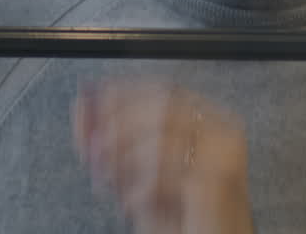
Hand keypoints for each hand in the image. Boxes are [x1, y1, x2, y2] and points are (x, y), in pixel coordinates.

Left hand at [73, 81, 254, 233]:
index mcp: (209, 120)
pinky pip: (165, 172)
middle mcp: (223, 131)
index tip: (86, 104)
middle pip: (162, 104)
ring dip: (123, 159)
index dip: (120, 94)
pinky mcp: (218, 181)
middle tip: (91, 149)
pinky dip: (137, 189)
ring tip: (107, 181)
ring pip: (161, 135)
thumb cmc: (179, 215)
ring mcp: (224, 154)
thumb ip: (111, 137)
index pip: (162, 89)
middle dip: (117, 124)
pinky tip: (130, 204)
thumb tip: (81, 103)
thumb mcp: (137, 172)